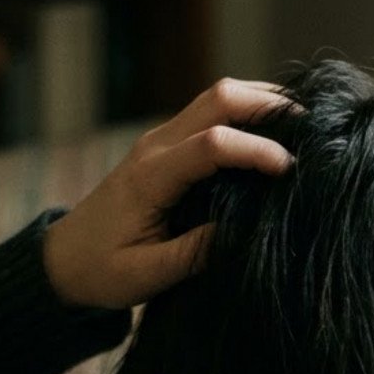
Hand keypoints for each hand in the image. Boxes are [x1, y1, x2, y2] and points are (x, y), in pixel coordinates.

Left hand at [42, 78, 296, 309]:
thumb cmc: (101, 272)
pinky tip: (273, 132)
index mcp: (151, 178)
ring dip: (259, 102)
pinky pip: (210, 114)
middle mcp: (155, 147)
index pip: (212, 144)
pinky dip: (245, 114)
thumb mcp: (146, 276)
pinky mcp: (166, 147)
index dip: (256, 150)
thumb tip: (241, 232)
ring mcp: (160, 141)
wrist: (62, 260)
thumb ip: (192, 255)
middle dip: (267, 103)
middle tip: (311, 125)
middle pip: (218, 98)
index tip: (290, 170)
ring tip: (302, 124)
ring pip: (216, 97)